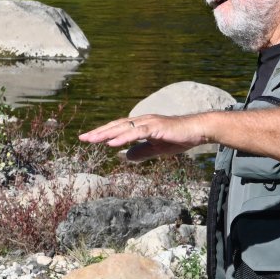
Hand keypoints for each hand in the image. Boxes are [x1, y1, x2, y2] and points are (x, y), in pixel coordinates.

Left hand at [78, 114, 206, 161]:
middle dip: (98, 133)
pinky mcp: (156, 127)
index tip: (88, 139)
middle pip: (116, 126)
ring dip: (106, 134)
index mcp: (141, 126)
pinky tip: (112, 143)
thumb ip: (142, 152)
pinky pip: (136, 133)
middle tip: (82, 138)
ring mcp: (148, 123)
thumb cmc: (179, 138)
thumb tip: (126, 157)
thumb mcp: (157, 149)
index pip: (118, 129)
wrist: (198, 131)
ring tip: (92, 139)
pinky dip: (123, 137)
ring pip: (123, 128)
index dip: (103, 133)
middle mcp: (142, 121)